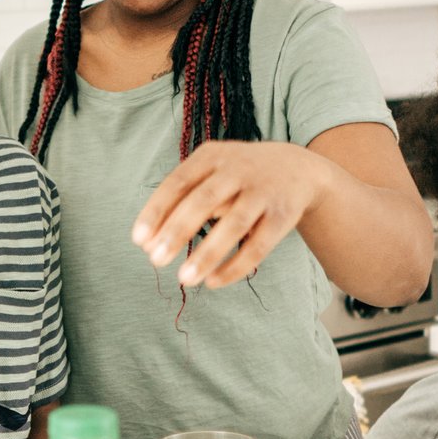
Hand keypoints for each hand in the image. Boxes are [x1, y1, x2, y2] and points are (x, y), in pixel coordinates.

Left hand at [131, 141, 326, 288]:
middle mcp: (238, 170)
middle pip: (204, 201)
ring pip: (233, 225)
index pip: (178, 182)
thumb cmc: (237, 176)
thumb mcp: (209, 172)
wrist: (298, 169)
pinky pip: (259, 245)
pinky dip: (235, 266)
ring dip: (207, 254)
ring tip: (184, 278)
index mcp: (212, 156)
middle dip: (178, 232)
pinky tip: (213, 282)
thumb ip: (179, 200)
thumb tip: (147, 241)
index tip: (139, 240)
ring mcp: (263, 192)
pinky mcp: (283, 216)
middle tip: (155, 261)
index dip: (157, 211)